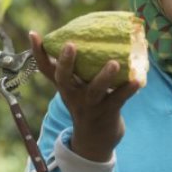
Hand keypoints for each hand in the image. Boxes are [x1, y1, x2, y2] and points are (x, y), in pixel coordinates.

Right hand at [29, 31, 140, 161]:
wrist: (94, 140)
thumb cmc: (85, 102)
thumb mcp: (74, 87)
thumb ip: (75, 66)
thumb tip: (82, 31)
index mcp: (64, 85)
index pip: (45, 68)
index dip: (38, 52)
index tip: (33, 33)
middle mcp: (73, 94)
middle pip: (64, 79)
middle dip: (66, 62)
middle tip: (70, 45)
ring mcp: (90, 104)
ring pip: (95, 90)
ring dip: (104, 77)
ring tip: (114, 63)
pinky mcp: (108, 111)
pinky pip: (119, 99)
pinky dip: (129, 89)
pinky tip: (138, 79)